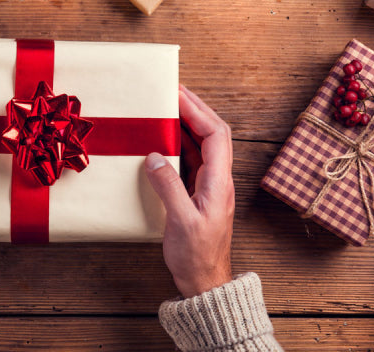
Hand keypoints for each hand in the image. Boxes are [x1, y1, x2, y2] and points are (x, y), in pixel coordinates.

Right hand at [145, 85, 236, 297]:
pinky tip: (164, 140)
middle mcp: (219, 180)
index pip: (215, 134)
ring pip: (203, 145)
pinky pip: (193, 160)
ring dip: (187, 124)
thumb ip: (168, 186)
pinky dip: (180, 144)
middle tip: (172, 91)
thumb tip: (154, 156)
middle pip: (213, 133)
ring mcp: (210, 186)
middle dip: (194, 108)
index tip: (177, 93)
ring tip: (166, 108)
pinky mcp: (199, 194)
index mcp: (219, 182)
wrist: (205, 282)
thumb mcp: (180, 221)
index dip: (198, 110)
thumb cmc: (197, 256)